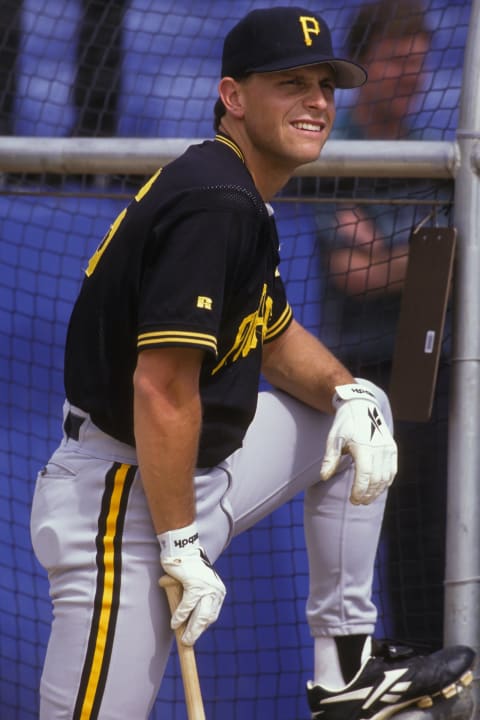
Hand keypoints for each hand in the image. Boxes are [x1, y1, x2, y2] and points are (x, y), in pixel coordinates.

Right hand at [158, 524, 225, 644]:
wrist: (183, 551)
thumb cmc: (188, 570)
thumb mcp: (197, 586)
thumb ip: (197, 601)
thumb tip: (188, 622)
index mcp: (218, 592)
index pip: (212, 614)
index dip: (202, 627)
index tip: (194, 636)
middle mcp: (215, 590)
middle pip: (207, 618)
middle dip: (197, 632)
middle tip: (187, 643)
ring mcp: (206, 588)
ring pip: (199, 615)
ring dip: (190, 630)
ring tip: (183, 639)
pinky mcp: (194, 584)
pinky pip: (187, 606)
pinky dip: (180, 616)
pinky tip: (174, 623)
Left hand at [320, 383, 396, 504]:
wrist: (361, 406)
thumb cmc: (344, 424)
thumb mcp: (334, 439)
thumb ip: (330, 459)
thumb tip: (323, 477)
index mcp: (363, 446)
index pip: (365, 475)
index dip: (360, 491)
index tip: (353, 500)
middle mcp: (379, 448)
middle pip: (376, 480)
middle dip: (367, 494)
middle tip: (357, 502)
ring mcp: (388, 448)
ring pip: (386, 478)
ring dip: (376, 491)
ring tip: (365, 499)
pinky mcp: (392, 448)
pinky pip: (392, 471)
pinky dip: (385, 483)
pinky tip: (376, 489)